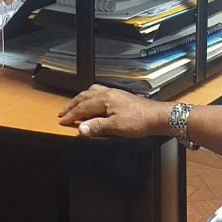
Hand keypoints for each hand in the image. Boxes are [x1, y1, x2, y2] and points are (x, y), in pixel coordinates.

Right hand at [57, 84, 171, 138]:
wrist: (157, 116)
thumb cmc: (140, 120)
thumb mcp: (116, 127)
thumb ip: (97, 127)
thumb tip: (82, 128)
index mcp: (105, 99)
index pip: (82, 107)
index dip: (71, 115)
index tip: (63, 121)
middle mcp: (108, 93)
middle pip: (84, 97)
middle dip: (72, 105)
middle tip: (63, 112)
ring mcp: (115, 94)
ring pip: (91, 92)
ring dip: (80, 99)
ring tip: (75, 104)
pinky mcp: (120, 97)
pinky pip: (99, 93)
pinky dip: (91, 97)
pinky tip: (94, 101)